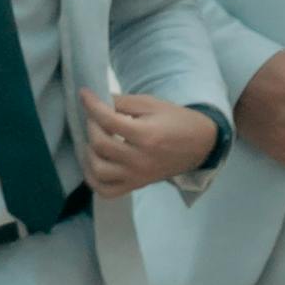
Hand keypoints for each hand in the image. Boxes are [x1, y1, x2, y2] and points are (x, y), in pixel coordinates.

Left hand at [79, 88, 219, 194]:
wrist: (200, 144)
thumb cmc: (176, 120)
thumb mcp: (151, 104)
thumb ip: (122, 102)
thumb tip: (96, 100)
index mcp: (146, 135)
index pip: (108, 121)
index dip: (92, 105)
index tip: (84, 94)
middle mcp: (140, 159)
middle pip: (100, 146)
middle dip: (91, 127)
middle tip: (95, 118)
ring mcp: (137, 176)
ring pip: (99, 171)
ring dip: (89, 153)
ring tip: (94, 140)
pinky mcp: (137, 185)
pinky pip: (107, 190)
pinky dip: (94, 179)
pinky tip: (94, 163)